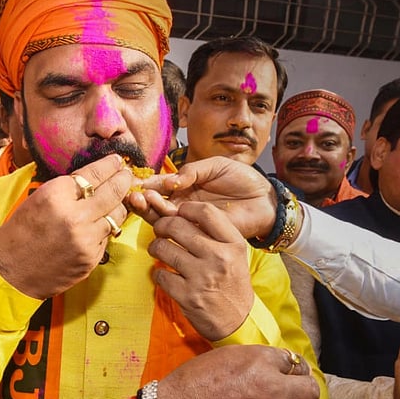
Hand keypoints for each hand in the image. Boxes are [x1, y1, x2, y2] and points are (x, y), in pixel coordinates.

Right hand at [0, 154, 131, 298]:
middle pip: (113, 191)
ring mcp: (86, 239)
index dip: (111, 164)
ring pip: (117, 215)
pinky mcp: (91, 258)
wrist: (10, 273)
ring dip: (119, 205)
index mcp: (56, 195)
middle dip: (124, 179)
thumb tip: (96, 176)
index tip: (118, 161)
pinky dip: (106, 229)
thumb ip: (67, 189)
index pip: (95, 173)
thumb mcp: (38, 199)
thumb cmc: (19, 233)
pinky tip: (100, 225)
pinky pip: (108, 237)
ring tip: (118, 198)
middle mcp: (74, 216)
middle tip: (127, 174)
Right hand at [128, 156, 276, 238]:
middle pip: (156, 204)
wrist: (264, 198)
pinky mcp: (201, 233)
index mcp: (185, 185)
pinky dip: (168, 223)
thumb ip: (193, 171)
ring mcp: (191, 219)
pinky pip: (181, 231)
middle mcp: (184, 203)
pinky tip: (163, 213)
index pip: (160, 186)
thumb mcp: (216, 165)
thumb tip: (171, 181)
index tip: (135, 182)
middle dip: (144, 199)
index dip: (147, 184)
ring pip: (163, 218)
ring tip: (144, 201)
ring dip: (151, 210)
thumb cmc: (243, 178)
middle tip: (135, 195)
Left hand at [148, 202, 255, 340]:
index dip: (186, 209)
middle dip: (162, 225)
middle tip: (160, 230)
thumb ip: (215, 233)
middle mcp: (219, 257)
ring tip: (158, 250)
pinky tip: (165, 274)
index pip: (206, 212)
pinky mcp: (187, 296)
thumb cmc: (232, 282)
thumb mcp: (235, 253)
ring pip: (163, 248)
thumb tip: (181, 214)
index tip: (178, 213)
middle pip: (177, 226)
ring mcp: (202, 277)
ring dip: (155, 248)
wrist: (237, 320)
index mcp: (233, 243)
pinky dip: (158, 274)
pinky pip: (160, 275)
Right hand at [158, 345, 321, 398]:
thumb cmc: (192, 385)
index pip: (295, 361)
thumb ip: (254, 360)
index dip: (293, 368)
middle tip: (296, 395)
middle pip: (310, 388)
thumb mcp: (224, 358)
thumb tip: (271, 365)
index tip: (290, 373)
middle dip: (304, 391)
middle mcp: (272, 388)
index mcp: (260, 361)